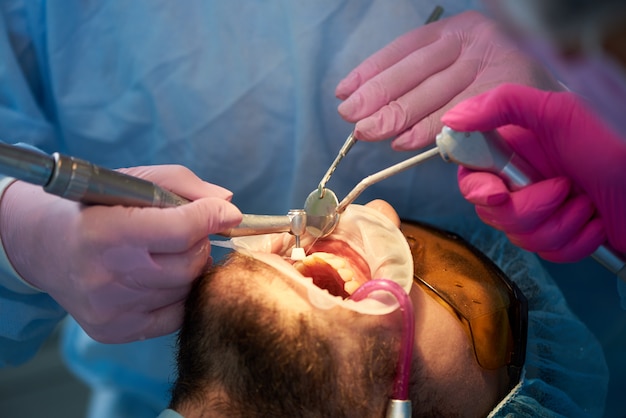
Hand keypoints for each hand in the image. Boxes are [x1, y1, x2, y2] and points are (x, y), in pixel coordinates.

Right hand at [0, 164, 241, 342]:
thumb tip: (228, 204)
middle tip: (186, 232)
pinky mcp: (115, 331)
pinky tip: (158, 277)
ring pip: (186, 289)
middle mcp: (105, 276)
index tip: (227, 213)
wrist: (44, 247)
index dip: (211, 218)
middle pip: (189, 264)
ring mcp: (110, 309)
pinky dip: (178, 294)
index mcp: (106, 232)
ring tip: (163, 253)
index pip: (180, 231)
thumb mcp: (133, 180)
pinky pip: (176, 314)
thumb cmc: (95, 208)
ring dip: (188, 268)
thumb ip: (184, 186)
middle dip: (198, 243)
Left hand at [335, 11, 560, 149]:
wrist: (554, 97)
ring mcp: (491, 64)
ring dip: (397, 115)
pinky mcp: (507, 91)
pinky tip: (404, 141)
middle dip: (378, 97)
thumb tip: (376, 109)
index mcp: (458, 29)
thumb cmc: (499, 84)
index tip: (345, 91)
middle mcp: (473, 41)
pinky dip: (429, 130)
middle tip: (352, 118)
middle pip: (415, 70)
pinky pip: (459, 114)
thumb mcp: (462, 67)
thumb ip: (427, 81)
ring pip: (433, 92)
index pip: (405, 48)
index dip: (372, 71)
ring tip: (368, 132)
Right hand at [442, 83, 625, 261]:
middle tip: (563, 187)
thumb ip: (504, 105)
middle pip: (492, 214)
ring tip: (585, 203)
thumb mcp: (558, 112)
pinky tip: (594, 222)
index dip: (478, 191)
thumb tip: (453, 117)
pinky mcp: (558, 237)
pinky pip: (548, 254)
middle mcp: (519, 182)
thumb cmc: (613, 143)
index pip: (469, 177)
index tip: (499, 194)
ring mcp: (539, 211)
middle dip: (530, 210)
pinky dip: (576, 242)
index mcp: (512, 152)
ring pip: (519, 237)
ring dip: (560, 224)